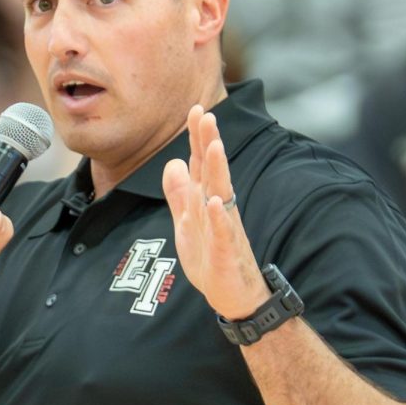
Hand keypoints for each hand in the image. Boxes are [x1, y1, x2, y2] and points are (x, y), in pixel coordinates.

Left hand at [162, 106, 269, 319]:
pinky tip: (214, 202)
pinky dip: (218, 218)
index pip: (202, 164)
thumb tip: (173, 163)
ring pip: (221, 195)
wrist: (232, 296)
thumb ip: (179, 194)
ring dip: (217, 171)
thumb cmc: (211, 257)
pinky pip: (222, 233)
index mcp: (207, 200)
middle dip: (209, 143)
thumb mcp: (186, 223)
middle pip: (213, 171)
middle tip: (206, 114)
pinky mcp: (225, 253)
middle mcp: (218, 209)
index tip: (195, 109)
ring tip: (214, 146)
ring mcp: (224, 229)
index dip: (198, 138)